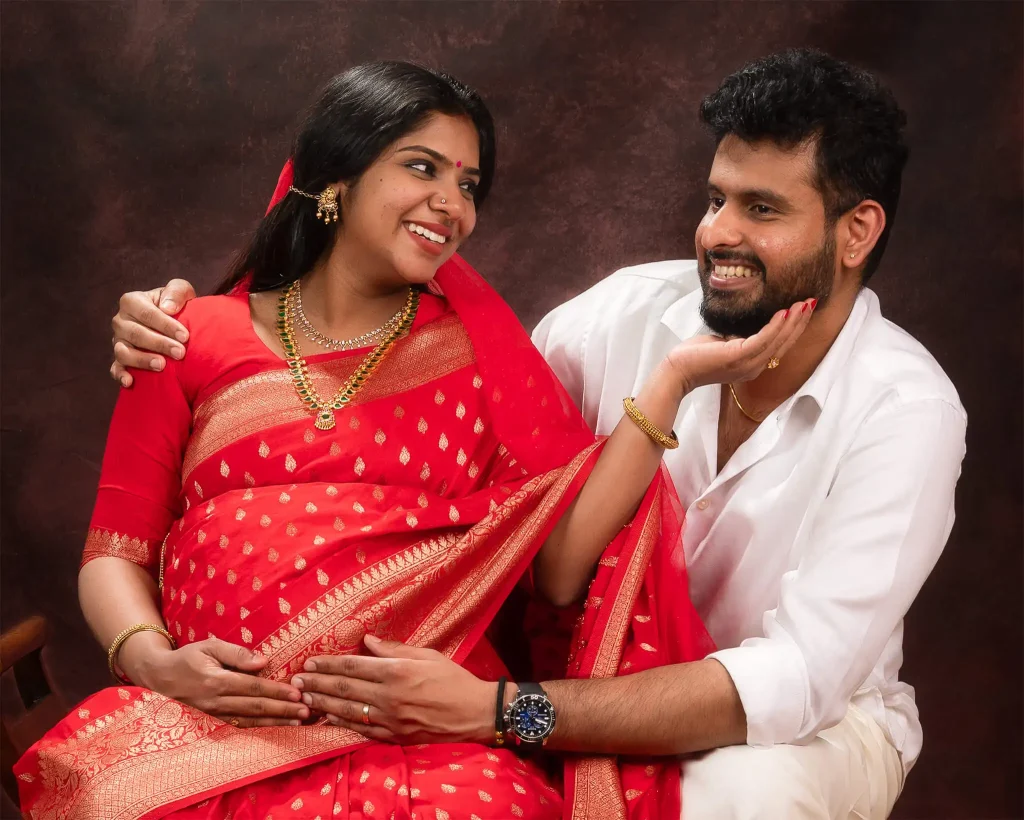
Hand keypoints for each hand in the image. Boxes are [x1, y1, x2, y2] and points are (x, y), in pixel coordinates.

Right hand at [110, 279, 196, 386]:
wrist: (173, 322)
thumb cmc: (176, 305)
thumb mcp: (180, 291)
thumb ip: (176, 291)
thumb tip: (168, 308)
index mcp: (132, 301)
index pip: (147, 314)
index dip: (166, 325)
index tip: (185, 336)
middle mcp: (120, 321)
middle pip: (136, 334)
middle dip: (159, 344)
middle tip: (180, 353)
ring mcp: (118, 340)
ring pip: (123, 352)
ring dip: (142, 360)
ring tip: (162, 366)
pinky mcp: (119, 358)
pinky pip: (115, 367)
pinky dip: (120, 374)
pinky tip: (130, 382)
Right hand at [123, 634, 308, 727]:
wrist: (158, 677)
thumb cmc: (188, 658)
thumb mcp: (209, 647)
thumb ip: (237, 654)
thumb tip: (263, 661)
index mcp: (216, 681)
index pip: (253, 688)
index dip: (276, 692)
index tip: (297, 694)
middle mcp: (216, 701)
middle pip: (255, 708)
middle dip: (282, 710)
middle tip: (306, 711)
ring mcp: (214, 715)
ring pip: (250, 721)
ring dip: (276, 722)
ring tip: (299, 722)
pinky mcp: (213, 721)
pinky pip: (240, 727)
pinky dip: (260, 729)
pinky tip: (277, 728)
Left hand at [291, 635, 494, 744]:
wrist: (475, 713)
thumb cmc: (454, 679)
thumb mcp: (428, 655)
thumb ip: (396, 649)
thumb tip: (369, 641)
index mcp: (397, 671)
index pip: (354, 665)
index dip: (329, 663)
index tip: (310, 661)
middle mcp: (389, 695)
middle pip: (345, 687)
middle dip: (317, 682)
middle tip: (296, 679)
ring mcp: (390, 718)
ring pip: (347, 710)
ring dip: (323, 703)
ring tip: (304, 697)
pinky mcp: (394, 735)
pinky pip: (361, 729)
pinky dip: (341, 723)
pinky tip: (327, 718)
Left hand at [666, 298, 813, 392]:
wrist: (678, 370)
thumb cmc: (696, 356)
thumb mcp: (724, 345)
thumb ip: (739, 339)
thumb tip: (745, 330)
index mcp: (753, 365)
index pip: (780, 346)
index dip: (794, 329)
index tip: (804, 310)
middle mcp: (754, 367)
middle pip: (784, 343)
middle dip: (799, 323)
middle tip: (812, 303)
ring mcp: (747, 364)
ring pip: (777, 341)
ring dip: (792, 322)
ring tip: (803, 304)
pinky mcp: (738, 357)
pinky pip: (763, 340)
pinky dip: (775, 326)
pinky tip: (782, 313)